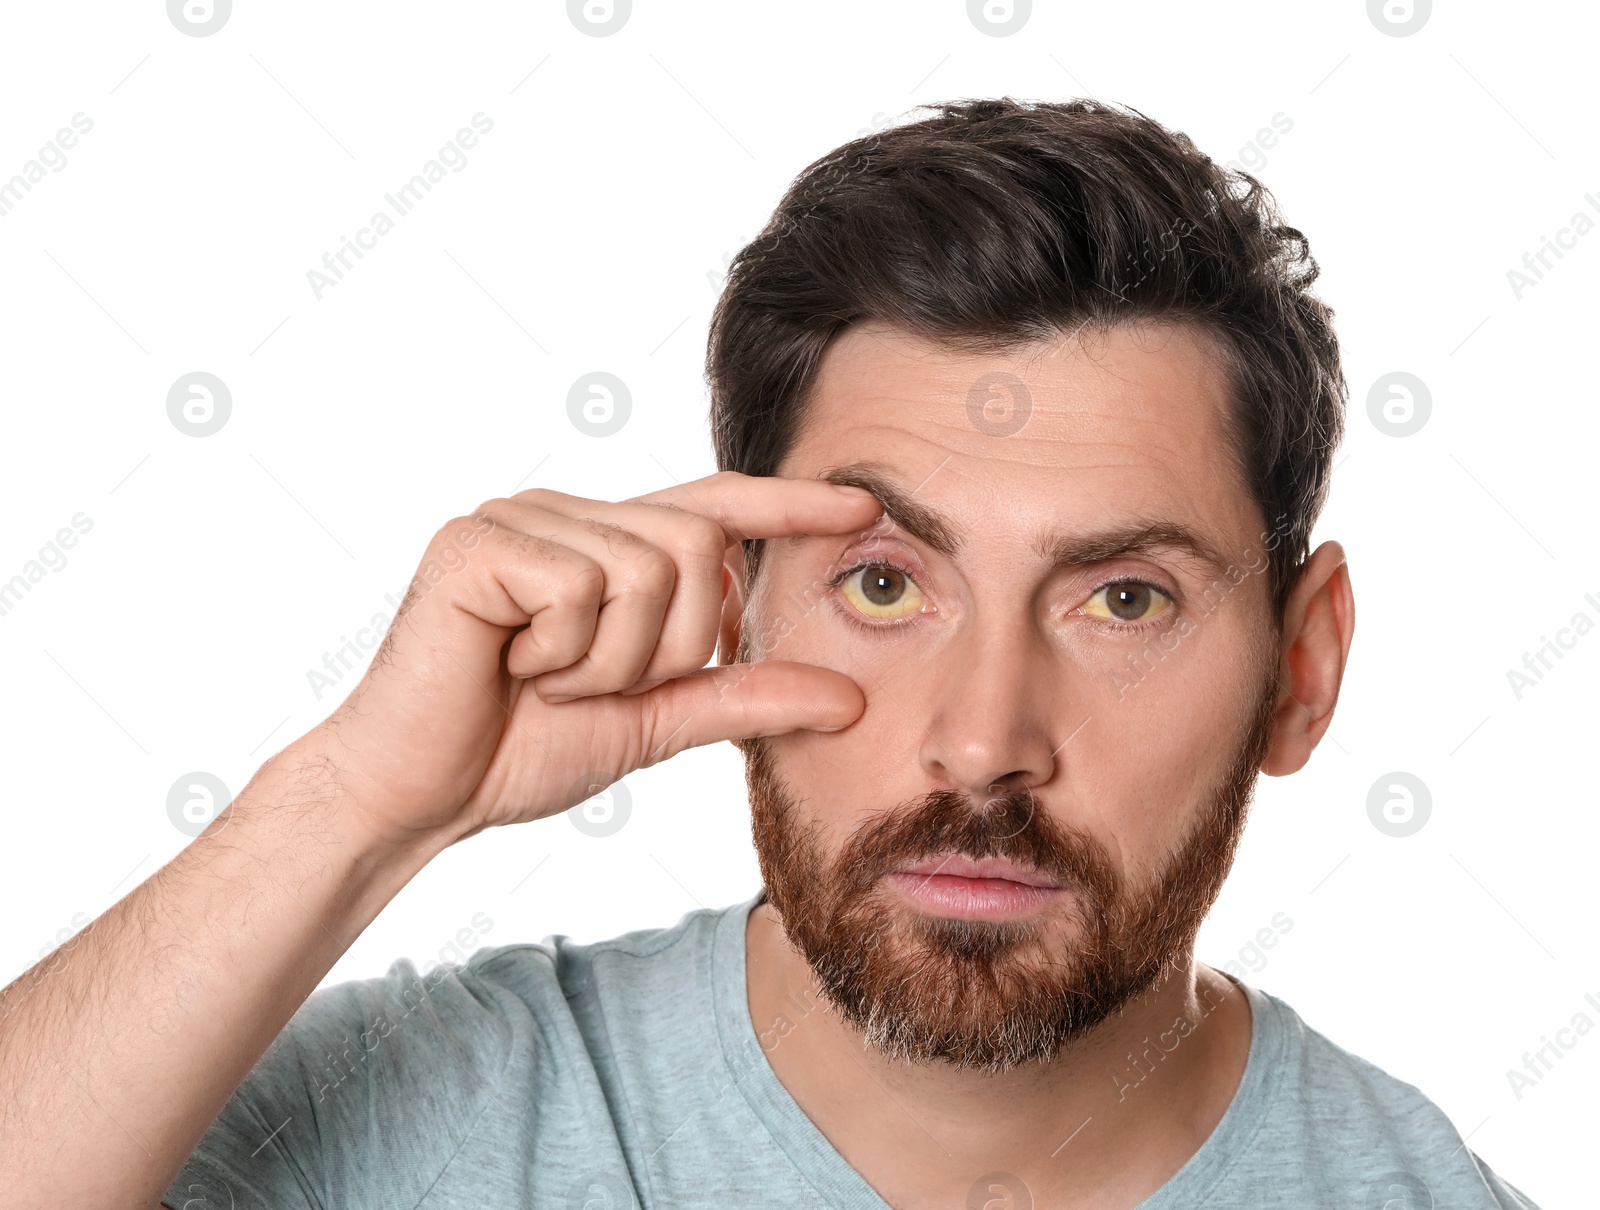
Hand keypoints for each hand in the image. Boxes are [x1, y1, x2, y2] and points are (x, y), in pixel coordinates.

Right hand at [281, 471, 883, 846]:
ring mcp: (519, 519)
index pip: (715, 507)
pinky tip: (512, 668)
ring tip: (547, 680)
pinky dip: (564, 653)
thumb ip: (743, 697)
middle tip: (596, 687)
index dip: (789, 505)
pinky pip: (580, 587)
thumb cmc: (520, 748)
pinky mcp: (476, 542)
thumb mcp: (654, 720)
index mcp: (608, 546)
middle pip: (698, 547)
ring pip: (646, 569)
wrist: (418, 794)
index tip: (865, 508)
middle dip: (673, 645)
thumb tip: (851, 698)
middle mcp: (568, 515)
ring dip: (612, 660)